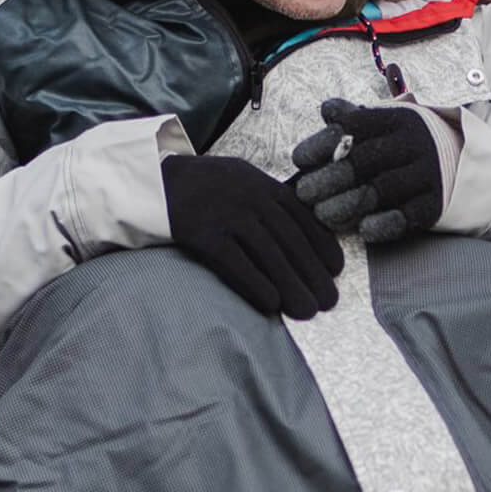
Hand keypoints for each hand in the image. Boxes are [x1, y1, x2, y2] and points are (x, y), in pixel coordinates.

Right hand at [161, 154, 343, 318]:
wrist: (154, 181)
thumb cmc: (204, 188)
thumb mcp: (242, 181)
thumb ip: (271, 201)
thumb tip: (305, 235)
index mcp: (263, 184)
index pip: (303, 217)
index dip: (323, 245)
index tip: (336, 270)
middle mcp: (250, 197)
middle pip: (290, 240)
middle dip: (313, 273)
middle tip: (329, 301)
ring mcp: (226, 213)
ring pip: (268, 254)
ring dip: (292, 285)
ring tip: (307, 311)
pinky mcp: (203, 232)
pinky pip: (235, 262)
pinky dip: (256, 283)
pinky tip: (272, 303)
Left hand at [291, 99, 447, 243]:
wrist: (468, 163)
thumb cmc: (413, 144)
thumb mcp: (390, 123)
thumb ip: (357, 119)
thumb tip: (327, 110)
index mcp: (399, 118)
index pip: (355, 126)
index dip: (324, 143)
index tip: (299, 160)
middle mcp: (416, 143)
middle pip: (365, 160)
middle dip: (330, 178)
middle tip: (305, 193)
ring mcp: (430, 173)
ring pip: (383, 190)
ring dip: (348, 205)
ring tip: (323, 215)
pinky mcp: (438, 203)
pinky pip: (408, 216)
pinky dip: (384, 224)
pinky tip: (363, 231)